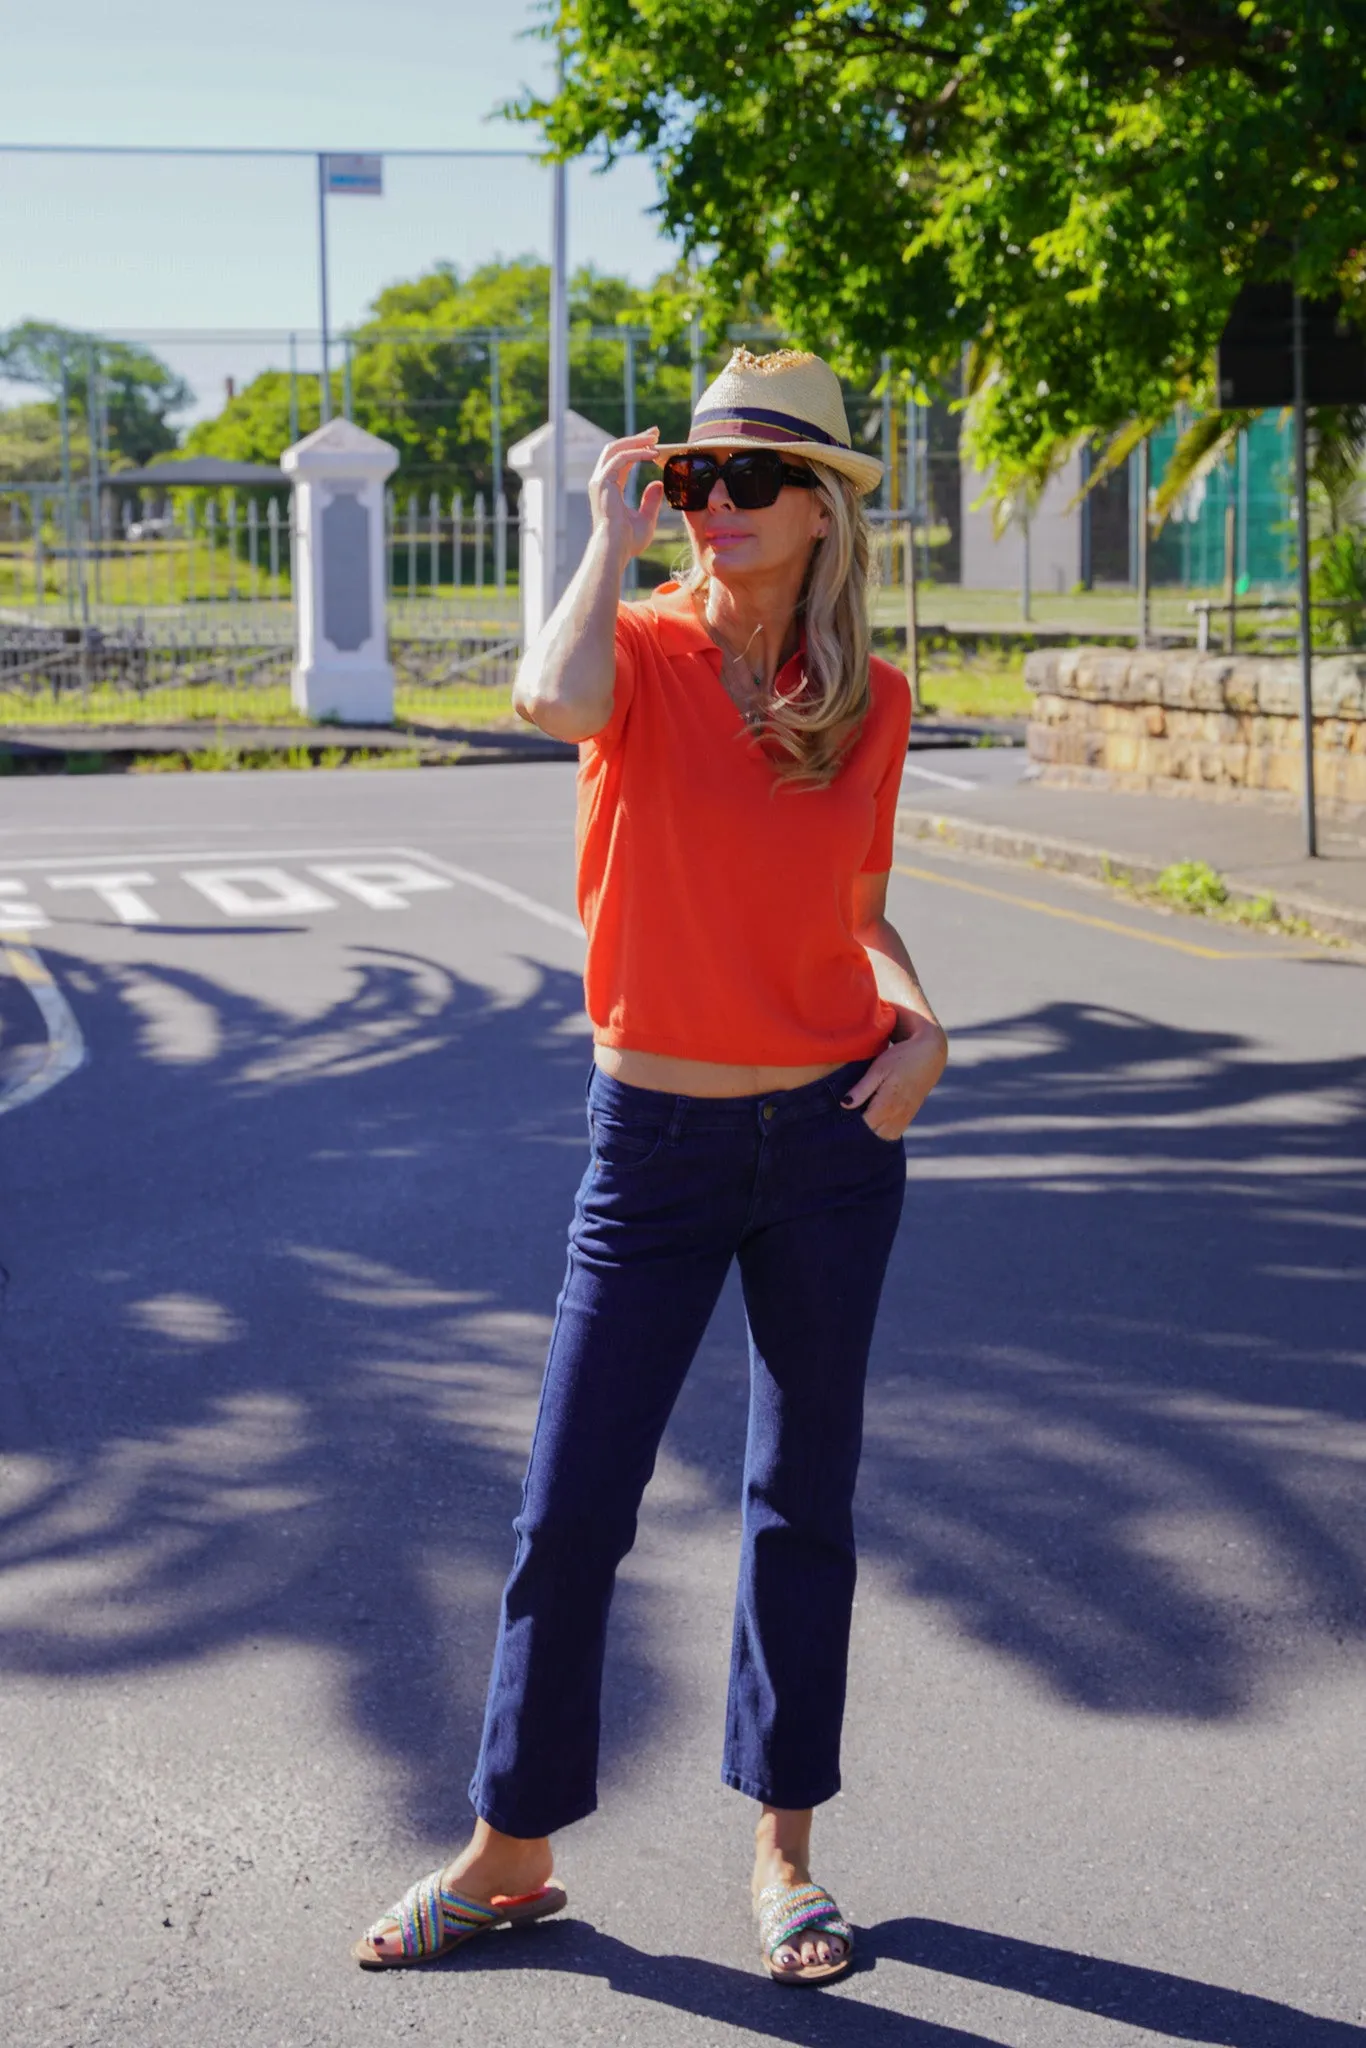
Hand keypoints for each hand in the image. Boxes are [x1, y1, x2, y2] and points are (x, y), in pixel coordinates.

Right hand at [588, 428, 665, 561]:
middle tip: (655, 433)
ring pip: (616, 449)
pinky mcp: (603, 482)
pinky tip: (652, 454)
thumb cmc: (627, 542)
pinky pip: (621, 459)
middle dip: (636, 438)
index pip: (621, 461)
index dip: (637, 449)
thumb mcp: (645, 519)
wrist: (614, 550)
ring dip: (636, 441)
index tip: (654, 443)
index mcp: (609, 489)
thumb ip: (651, 501)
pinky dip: (637, 453)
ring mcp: (599, 481)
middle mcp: (601, 482)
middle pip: (616, 449)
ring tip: (655, 438)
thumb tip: (658, 483)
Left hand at [843, 1019, 947, 1138]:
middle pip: (872, 1136)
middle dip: (856, 1136)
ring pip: (883, 1138)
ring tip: (852, 1132)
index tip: (833, 1128)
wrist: (930, 1055)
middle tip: (838, 1133)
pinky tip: (868, 1129)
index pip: (863, 1126)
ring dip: (868, 1138)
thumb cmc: (901, 1058)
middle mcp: (897, 1115)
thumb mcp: (878, 1069)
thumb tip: (844, 1104)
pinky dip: (880, 1134)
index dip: (847, 1129)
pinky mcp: (909, 1117)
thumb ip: (862, 1089)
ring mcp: (905, 1118)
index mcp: (887, 1104)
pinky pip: (892, 1134)